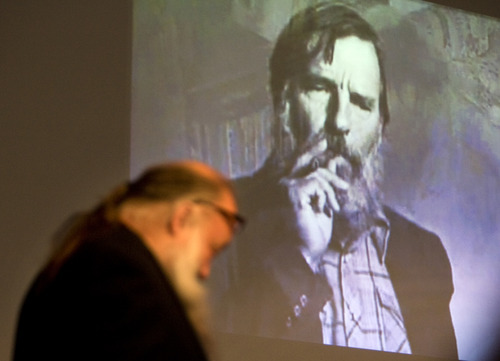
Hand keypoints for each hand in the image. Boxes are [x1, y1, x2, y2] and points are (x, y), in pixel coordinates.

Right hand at [280, 141, 349, 270]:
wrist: (308, 251)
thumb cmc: (313, 232)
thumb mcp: (324, 203)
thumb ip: (325, 183)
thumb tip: (332, 161)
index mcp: (292, 189)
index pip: (298, 164)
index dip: (309, 151)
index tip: (322, 142)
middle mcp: (285, 186)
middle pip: (304, 162)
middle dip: (312, 150)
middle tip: (324, 142)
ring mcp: (287, 188)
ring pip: (318, 174)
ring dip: (331, 190)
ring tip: (332, 207)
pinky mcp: (294, 192)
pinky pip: (318, 182)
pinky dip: (326, 195)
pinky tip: (324, 209)